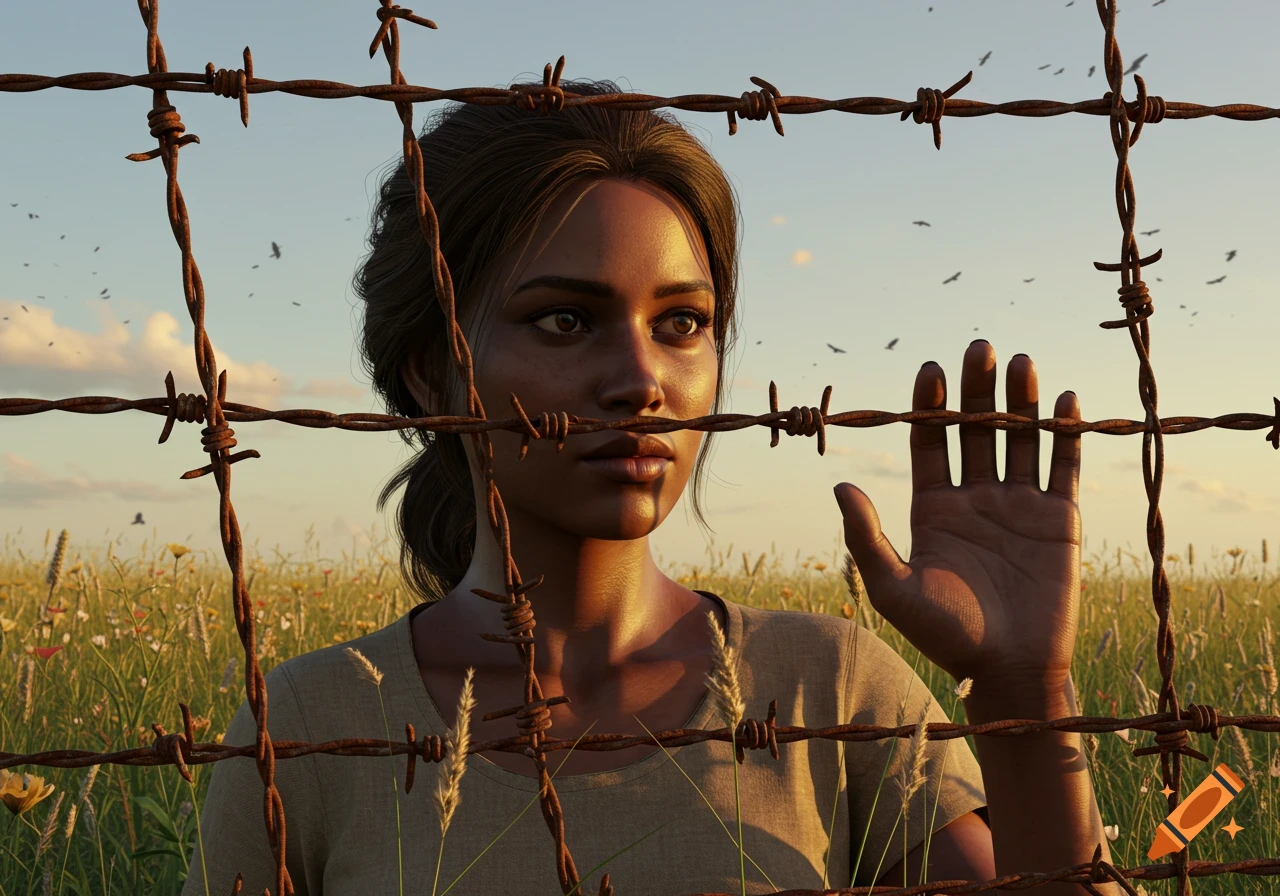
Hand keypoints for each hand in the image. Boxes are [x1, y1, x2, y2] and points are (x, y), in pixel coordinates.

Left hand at [834, 339, 1082, 693]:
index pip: (930, 442)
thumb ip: (865, 537)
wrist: (1007, 670)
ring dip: (1020, 400)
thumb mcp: (894, 588)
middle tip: (978, 346)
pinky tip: (1063, 401)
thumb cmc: (945, 635)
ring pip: (1020, 439)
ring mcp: (1018, 506)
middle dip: (977, 389)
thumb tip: (839, 484)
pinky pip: (1063, 466)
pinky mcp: (1057, 520)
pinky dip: (1065, 434)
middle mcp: (974, 499)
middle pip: (975, 430)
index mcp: (933, 508)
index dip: (930, 406)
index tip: (929, 370)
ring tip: (1019, 361)